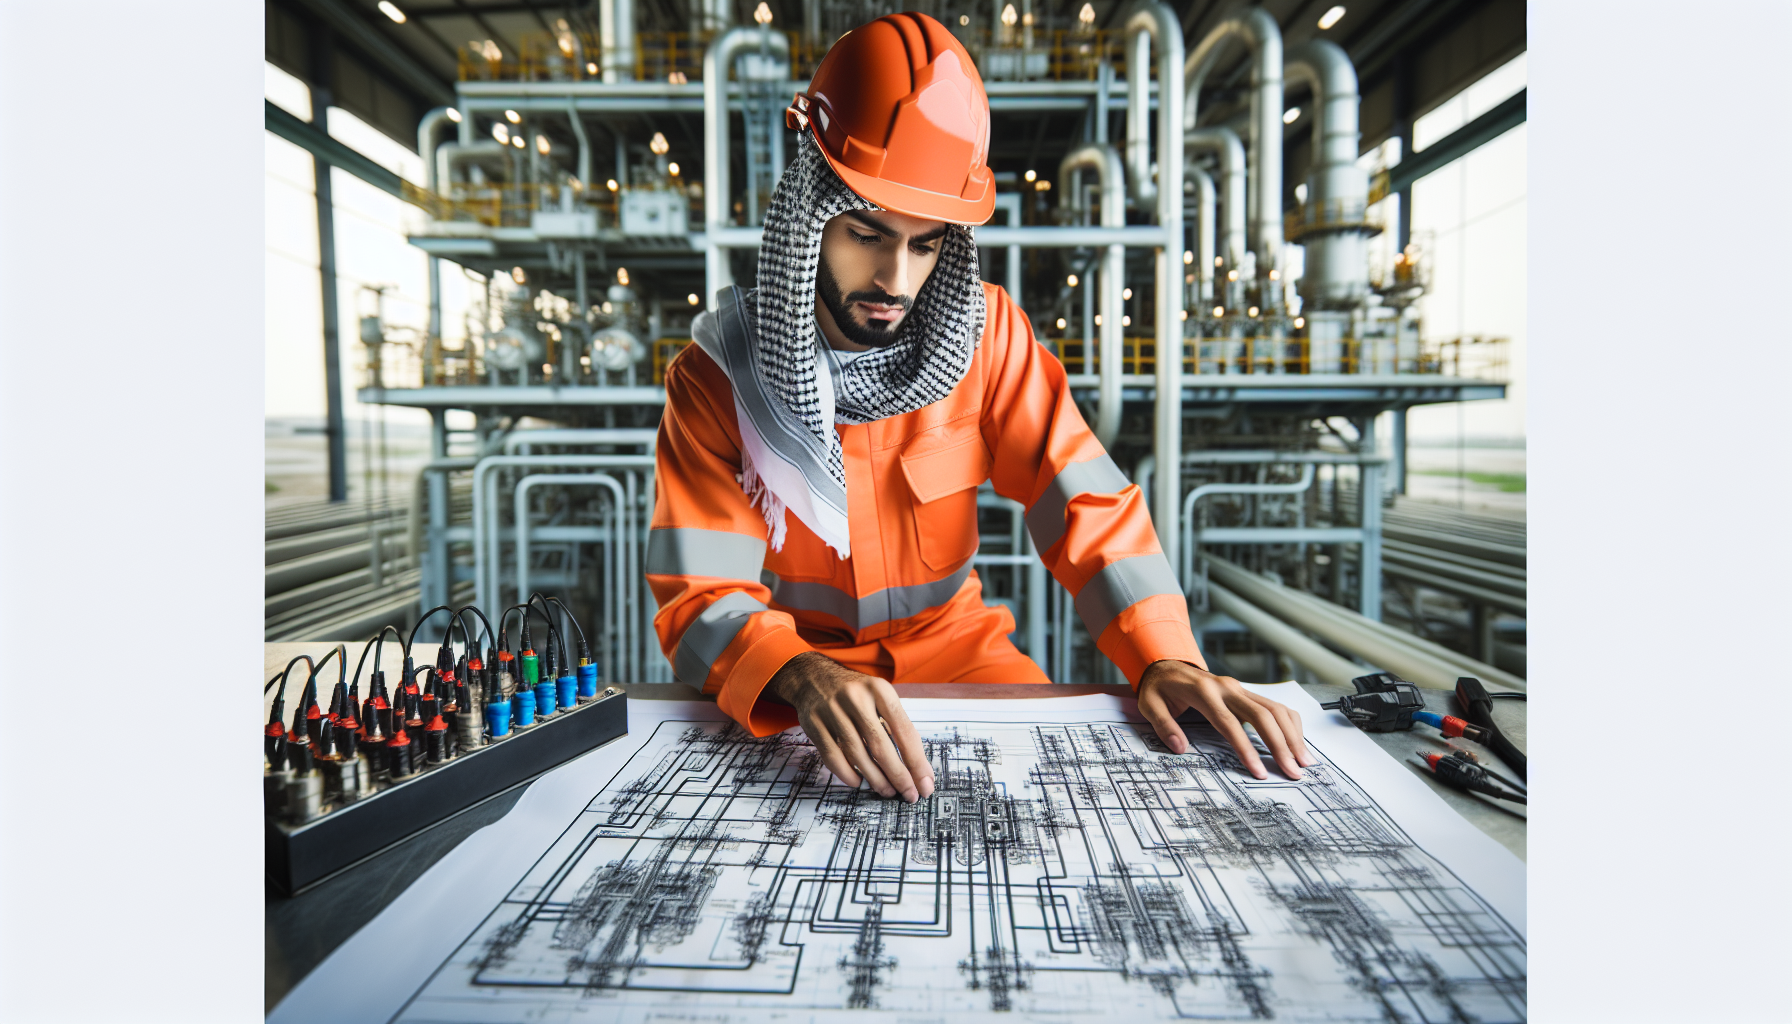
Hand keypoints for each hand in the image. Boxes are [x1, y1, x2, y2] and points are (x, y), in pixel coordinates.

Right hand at [766, 652, 935, 801]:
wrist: (813, 675)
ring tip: (888, 791)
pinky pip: (832, 756)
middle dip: (898, 775)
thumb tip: (919, 768)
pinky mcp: (813, 723)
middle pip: (880, 746)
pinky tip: (859, 782)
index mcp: (879, 689)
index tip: (925, 783)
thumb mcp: (880, 696)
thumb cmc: (856, 692)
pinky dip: (847, 774)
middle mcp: (855, 698)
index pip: (904, 731)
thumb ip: (898, 727)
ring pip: (856, 754)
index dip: (917, 761)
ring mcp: (831, 710)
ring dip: (875, 779)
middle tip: (909, 793)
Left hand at [1136, 660, 1313, 779]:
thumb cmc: (1159, 688)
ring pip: (1275, 709)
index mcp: (1204, 692)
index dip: (1247, 749)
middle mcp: (1228, 687)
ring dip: (1292, 736)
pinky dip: (1290, 723)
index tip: (1259, 771)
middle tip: (1293, 772)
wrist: (1166, 664)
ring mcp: (1240, 688)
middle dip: (1281, 745)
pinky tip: (1297, 742)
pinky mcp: (1247, 692)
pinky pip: (1275, 705)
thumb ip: (1164, 725)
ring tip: (1303, 762)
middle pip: (1263, 716)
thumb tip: (1179, 747)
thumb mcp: (1149, 705)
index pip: (1230, 724)